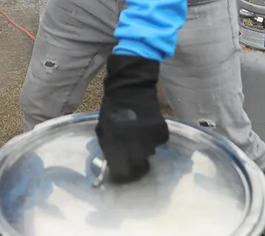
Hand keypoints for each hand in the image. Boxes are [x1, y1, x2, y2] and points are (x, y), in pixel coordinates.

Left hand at [96, 54, 168, 182]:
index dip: (122, 175)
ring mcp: (149, 140)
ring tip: (139, 136)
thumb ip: (107, 147)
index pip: (121, 173)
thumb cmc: (112, 110)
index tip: (122, 172)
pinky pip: (159, 143)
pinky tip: (148, 128)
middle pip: (138, 169)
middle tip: (134, 159)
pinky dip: (154, 138)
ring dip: (144, 150)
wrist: (130, 89)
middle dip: (136, 166)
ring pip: (149, 155)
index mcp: (115, 147)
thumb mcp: (103, 130)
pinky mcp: (161, 133)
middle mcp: (133, 148)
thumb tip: (112, 163)